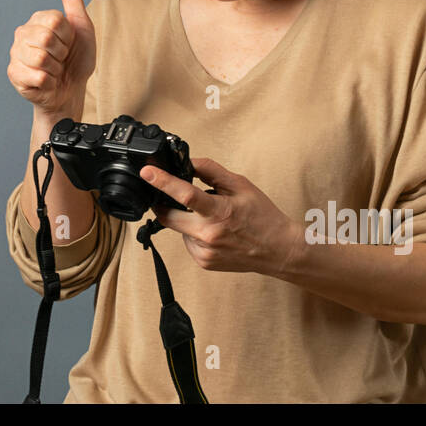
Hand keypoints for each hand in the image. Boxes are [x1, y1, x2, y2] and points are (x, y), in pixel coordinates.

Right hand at [6, 0, 96, 114]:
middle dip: (61, 52)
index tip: (68, 43)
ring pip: (41, 58)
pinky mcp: (14, 74)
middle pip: (46, 38)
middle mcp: (23, 33)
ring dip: (55, 68)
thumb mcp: (81, 27)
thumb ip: (73, 0)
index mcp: (38, 19)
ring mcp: (16, 53)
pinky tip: (46, 81)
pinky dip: (49, 82)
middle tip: (60, 58)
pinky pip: (37, 76)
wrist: (70, 89)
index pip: (55, 20)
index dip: (68, 36)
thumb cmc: (75, 59)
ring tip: (53, 69)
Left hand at [140, 157, 301, 277]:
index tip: (147, 172)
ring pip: (179, 229)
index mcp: (219, 212)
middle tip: (171, 196)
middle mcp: (209, 235)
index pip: (184, 194)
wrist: (279, 251)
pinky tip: (214, 232)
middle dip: (164, 203)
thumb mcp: (241, 185)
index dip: (162, 182)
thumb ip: (211, 171)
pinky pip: (188, 242)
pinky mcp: (204, 262)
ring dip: (186, 219)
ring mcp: (205, 252)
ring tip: (212, 217)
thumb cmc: (263, 216)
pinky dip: (194, 233)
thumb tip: (188, 162)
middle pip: (168, 216)